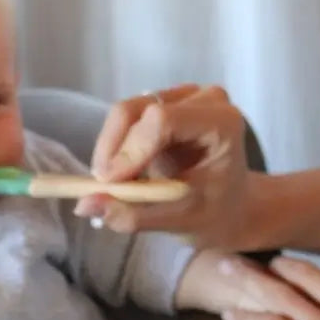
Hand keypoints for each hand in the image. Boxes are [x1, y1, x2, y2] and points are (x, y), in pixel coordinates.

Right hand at [79, 84, 255, 247]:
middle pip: (137, 109)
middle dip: (113, 148)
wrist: (233, 208)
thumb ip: (134, 215)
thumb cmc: (216, 215)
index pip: (163, 121)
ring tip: (114, 183)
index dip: (130, 150)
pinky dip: (117, 146)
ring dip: (112, 148)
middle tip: (101, 186)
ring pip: (126, 112)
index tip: (109, 184)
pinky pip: (127, 118)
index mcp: (222, 123)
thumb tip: (86, 204)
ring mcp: (184, 97)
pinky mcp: (165, 103)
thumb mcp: (177, 222)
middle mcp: (204, 100)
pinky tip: (124, 172)